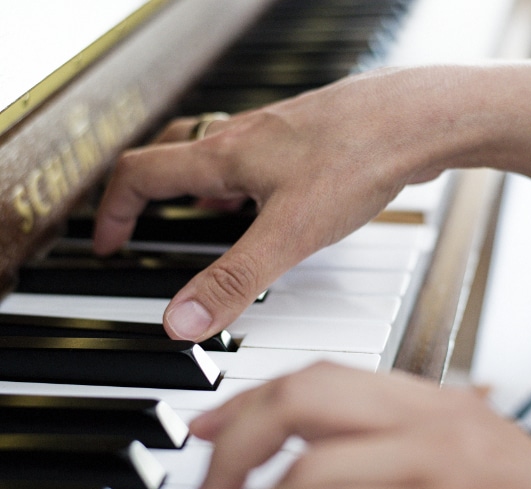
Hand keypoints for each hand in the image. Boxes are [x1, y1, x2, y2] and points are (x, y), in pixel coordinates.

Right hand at [92, 66, 453, 341]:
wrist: (416, 120)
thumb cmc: (355, 160)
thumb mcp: (288, 234)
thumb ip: (233, 279)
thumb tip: (181, 320)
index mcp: (221, 156)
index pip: (139, 174)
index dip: (115, 211)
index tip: (109, 242)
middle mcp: (241, 138)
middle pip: (168, 157)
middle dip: (144, 195)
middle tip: (138, 224)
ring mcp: (273, 134)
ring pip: (211, 156)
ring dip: (191, 187)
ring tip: (195, 217)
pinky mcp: (304, 138)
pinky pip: (252, 158)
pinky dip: (238, 183)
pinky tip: (262, 202)